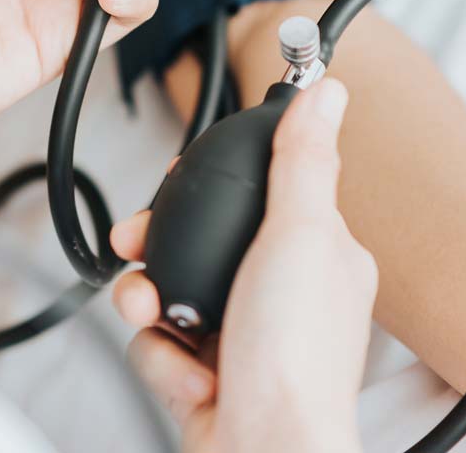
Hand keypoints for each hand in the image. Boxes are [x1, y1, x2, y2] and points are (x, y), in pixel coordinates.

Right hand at [109, 79, 375, 452]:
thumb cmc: (295, 359)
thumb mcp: (299, 236)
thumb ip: (303, 161)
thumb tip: (327, 91)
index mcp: (316, 252)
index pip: (259, 191)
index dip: (212, 184)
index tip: (183, 180)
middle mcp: (280, 292)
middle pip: (200, 240)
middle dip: (159, 247)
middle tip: (138, 244)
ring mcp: (242, 335)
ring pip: (169, 289)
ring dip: (151, 304)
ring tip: (157, 315)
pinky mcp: (207, 375)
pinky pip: (159, 343)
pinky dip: (163, 359)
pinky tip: (188, 373)